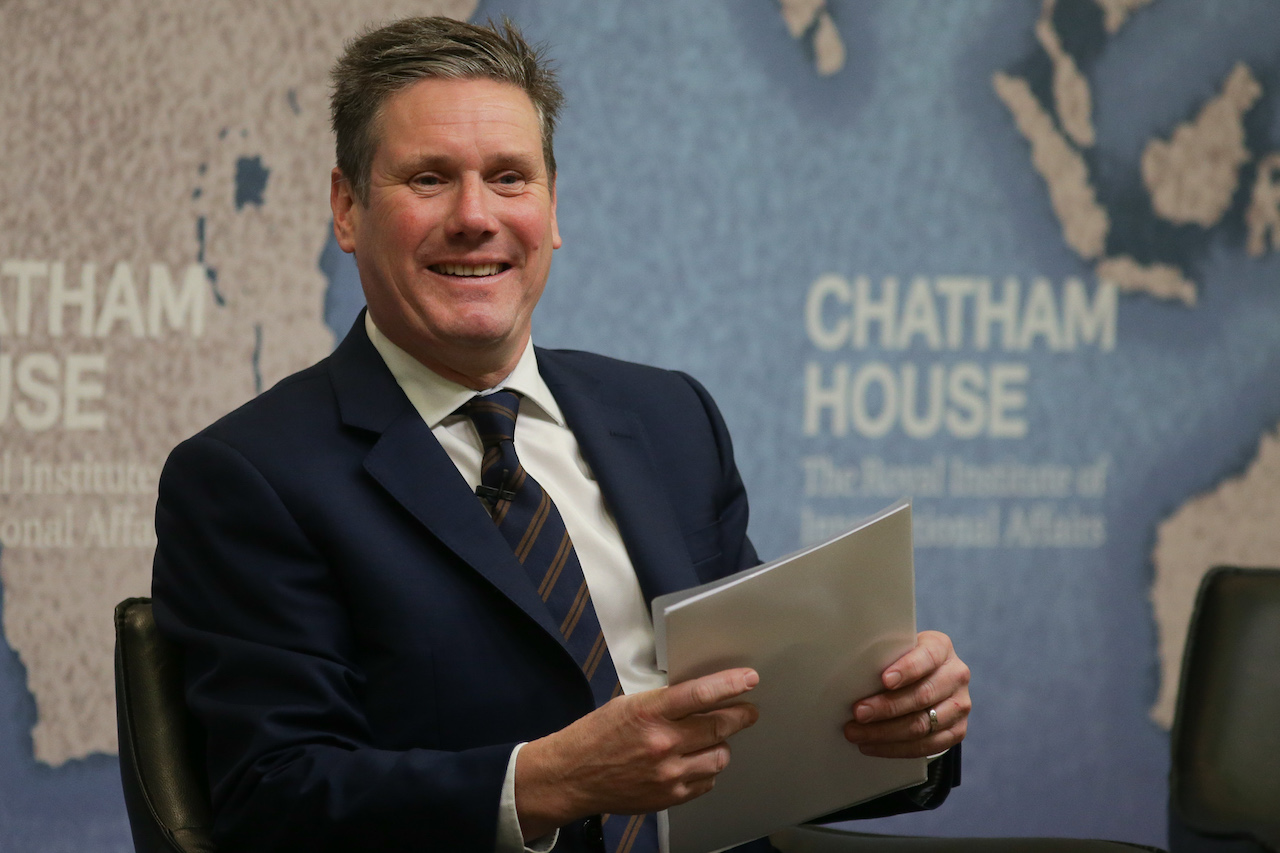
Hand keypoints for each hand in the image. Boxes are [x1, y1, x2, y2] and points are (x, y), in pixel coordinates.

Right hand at [515, 668, 759, 838]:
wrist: (573, 776)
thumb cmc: (597, 736)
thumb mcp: (629, 704)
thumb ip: (665, 703)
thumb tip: (702, 698)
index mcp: (650, 712)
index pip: (701, 694)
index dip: (731, 685)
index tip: (749, 679)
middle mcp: (663, 743)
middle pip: (719, 725)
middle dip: (740, 715)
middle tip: (748, 711)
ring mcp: (668, 774)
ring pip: (719, 756)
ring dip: (721, 744)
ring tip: (712, 739)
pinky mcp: (670, 796)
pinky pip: (707, 781)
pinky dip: (707, 769)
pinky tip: (695, 761)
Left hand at [843, 630, 969, 757]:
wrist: (931, 679)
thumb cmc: (904, 662)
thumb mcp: (899, 650)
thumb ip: (885, 657)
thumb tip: (851, 675)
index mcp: (941, 648)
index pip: (927, 658)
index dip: (907, 669)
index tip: (884, 680)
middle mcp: (955, 675)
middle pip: (921, 696)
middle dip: (886, 707)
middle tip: (858, 712)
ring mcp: (960, 705)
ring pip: (922, 725)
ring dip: (885, 732)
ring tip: (857, 733)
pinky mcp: (957, 730)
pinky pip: (926, 746)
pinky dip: (895, 748)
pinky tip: (872, 746)